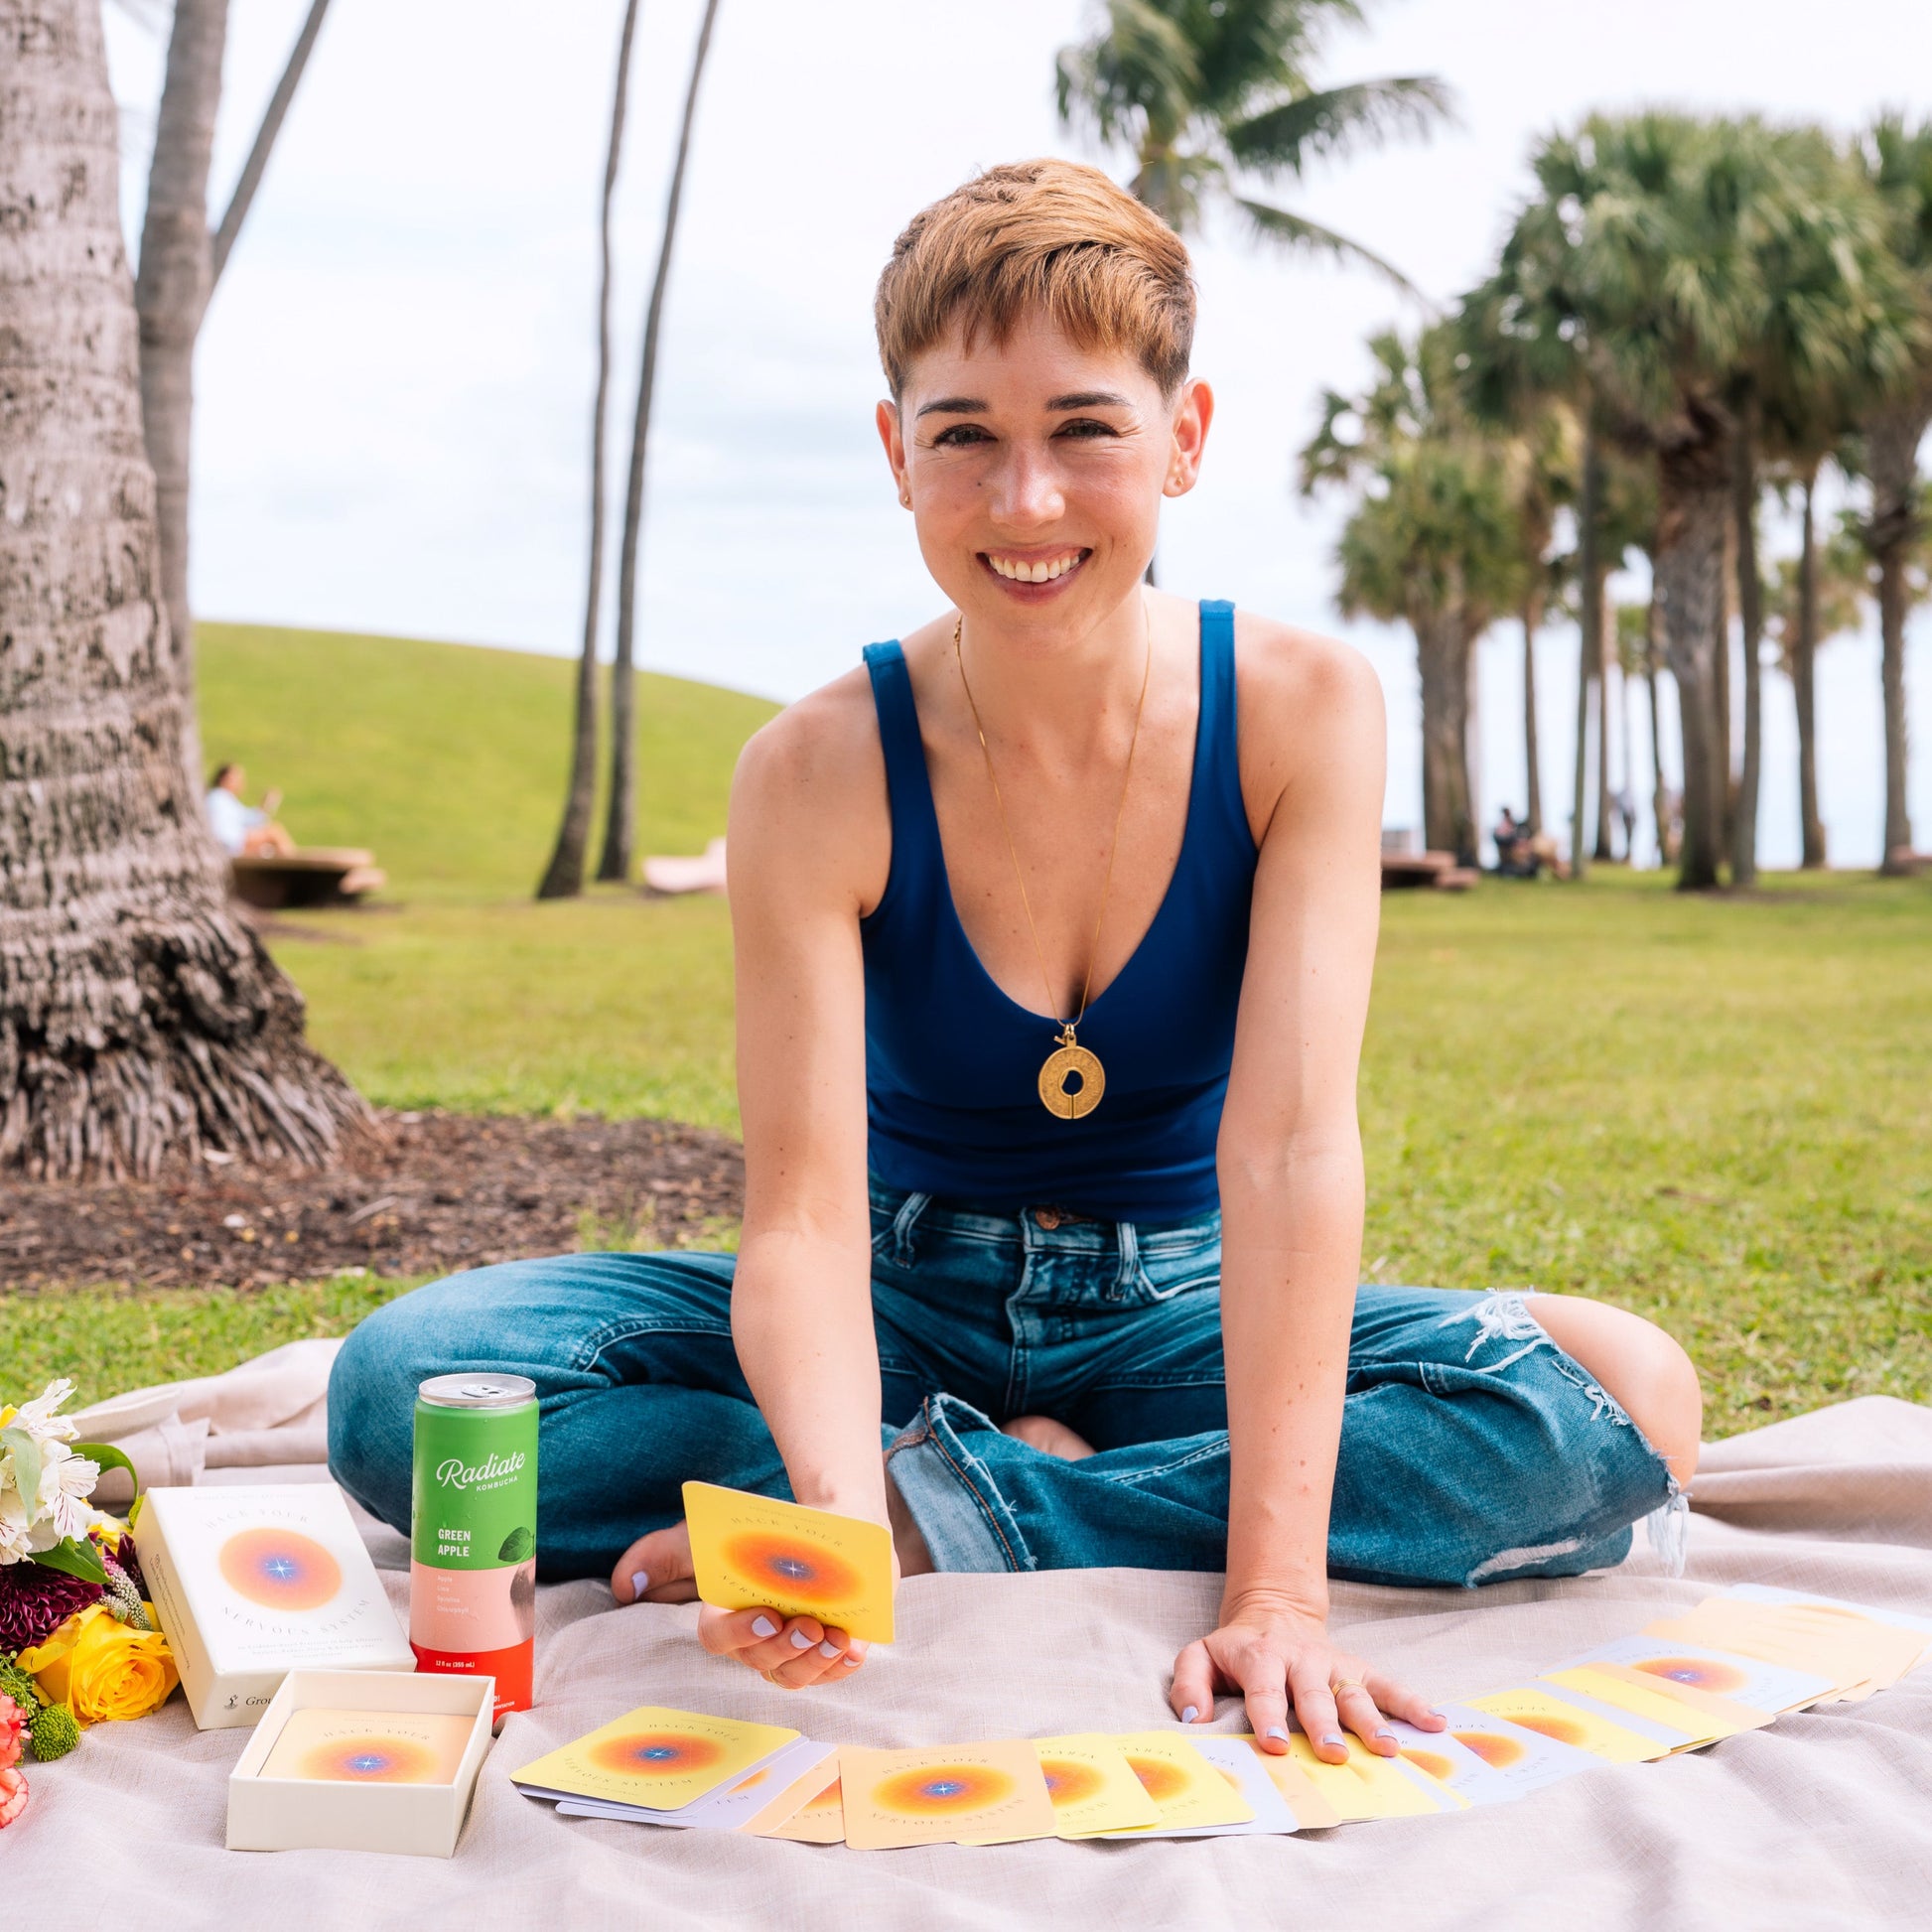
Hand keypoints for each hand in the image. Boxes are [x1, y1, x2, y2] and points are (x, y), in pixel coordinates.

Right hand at [608, 1515, 888, 1688]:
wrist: (825, 1522)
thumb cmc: (759, 1537)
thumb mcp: (708, 1537)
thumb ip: (663, 1555)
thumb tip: (624, 1585)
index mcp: (726, 1621)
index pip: (720, 1640)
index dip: (741, 1634)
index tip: (766, 1615)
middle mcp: (758, 1646)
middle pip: (764, 1664)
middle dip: (786, 1649)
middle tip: (807, 1625)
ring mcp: (796, 1652)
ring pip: (797, 1676)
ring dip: (815, 1662)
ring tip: (833, 1637)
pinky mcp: (831, 1651)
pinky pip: (834, 1671)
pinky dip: (844, 1664)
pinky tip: (854, 1647)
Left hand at [1168, 1592, 1444, 1761]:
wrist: (1273, 1613)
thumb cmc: (1236, 1650)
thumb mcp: (1200, 1655)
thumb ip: (1189, 1684)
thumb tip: (1194, 1720)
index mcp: (1261, 1658)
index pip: (1264, 1689)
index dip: (1269, 1715)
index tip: (1276, 1744)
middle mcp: (1301, 1660)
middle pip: (1314, 1694)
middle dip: (1323, 1724)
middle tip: (1334, 1754)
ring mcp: (1334, 1665)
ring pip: (1353, 1693)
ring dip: (1371, 1720)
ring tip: (1387, 1747)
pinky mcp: (1358, 1669)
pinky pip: (1388, 1685)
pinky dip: (1412, 1702)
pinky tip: (1433, 1722)